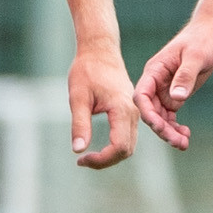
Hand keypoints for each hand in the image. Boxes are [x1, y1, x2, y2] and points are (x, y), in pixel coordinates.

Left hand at [66, 41, 137, 169]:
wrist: (100, 51)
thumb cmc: (87, 70)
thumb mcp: (78, 98)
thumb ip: (79, 125)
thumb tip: (79, 151)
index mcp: (122, 110)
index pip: (119, 147)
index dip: (101, 160)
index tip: (81, 159)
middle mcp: (133, 113)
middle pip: (127, 150)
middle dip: (105, 161)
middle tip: (82, 161)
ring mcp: (134, 112)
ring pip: (129, 145)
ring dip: (110, 155)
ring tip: (88, 156)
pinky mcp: (130, 111)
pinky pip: (127, 136)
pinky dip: (115, 147)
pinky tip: (98, 146)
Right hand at [134, 15, 212, 149]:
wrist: (209, 33)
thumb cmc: (201, 40)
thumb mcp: (195, 56)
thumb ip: (185, 76)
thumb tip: (177, 98)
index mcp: (154, 71)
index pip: (142, 96)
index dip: (148, 113)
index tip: (159, 126)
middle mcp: (156, 83)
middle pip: (151, 111)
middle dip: (162, 128)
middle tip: (179, 142)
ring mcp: (164, 90)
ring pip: (161, 116)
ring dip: (169, 131)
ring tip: (184, 144)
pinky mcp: (175, 95)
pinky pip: (170, 115)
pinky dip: (176, 126)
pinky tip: (186, 135)